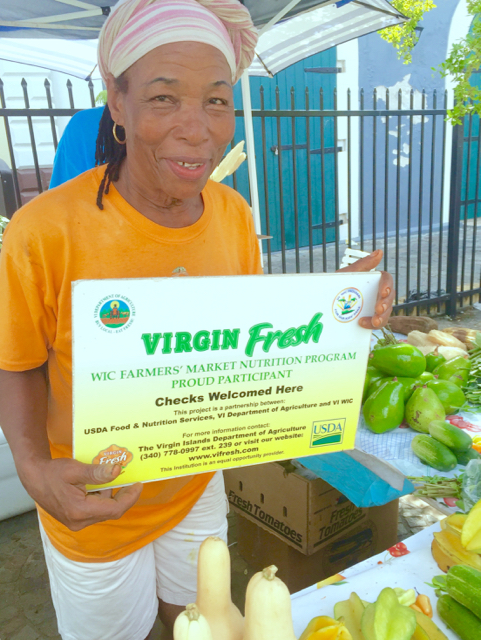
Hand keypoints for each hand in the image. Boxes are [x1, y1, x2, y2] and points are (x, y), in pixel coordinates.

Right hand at [21, 457, 142, 530]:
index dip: (130, 497)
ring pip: (104, 511)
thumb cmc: (53, 473)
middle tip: (130, 479)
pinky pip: (96, 510)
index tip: (138, 484)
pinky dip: (102, 498)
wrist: (34, 479)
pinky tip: (100, 485)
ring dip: (111, 496)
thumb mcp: (75, 469)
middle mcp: (79, 521)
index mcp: (80, 511)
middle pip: (111, 511)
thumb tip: (117, 470)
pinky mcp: (75, 519)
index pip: (115, 509)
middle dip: (122, 495)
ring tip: (112, 478)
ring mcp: (77, 522)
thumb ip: (97, 472)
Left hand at [337, 249, 394, 328]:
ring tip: (375, 321)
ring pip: (386, 312)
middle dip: (387, 304)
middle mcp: (376, 293)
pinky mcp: (368, 319)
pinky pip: (376, 323)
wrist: (321, 304)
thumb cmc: (335, 285)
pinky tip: (362, 323)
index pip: (386, 279)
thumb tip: (380, 252)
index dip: (388, 285)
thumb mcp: (346, 274)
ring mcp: (373, 307)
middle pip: (390, 297)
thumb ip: (362, 264)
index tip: (383, 292)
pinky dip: (371, 324)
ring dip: (383, 317)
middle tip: (378, 310)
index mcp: (373, 280)